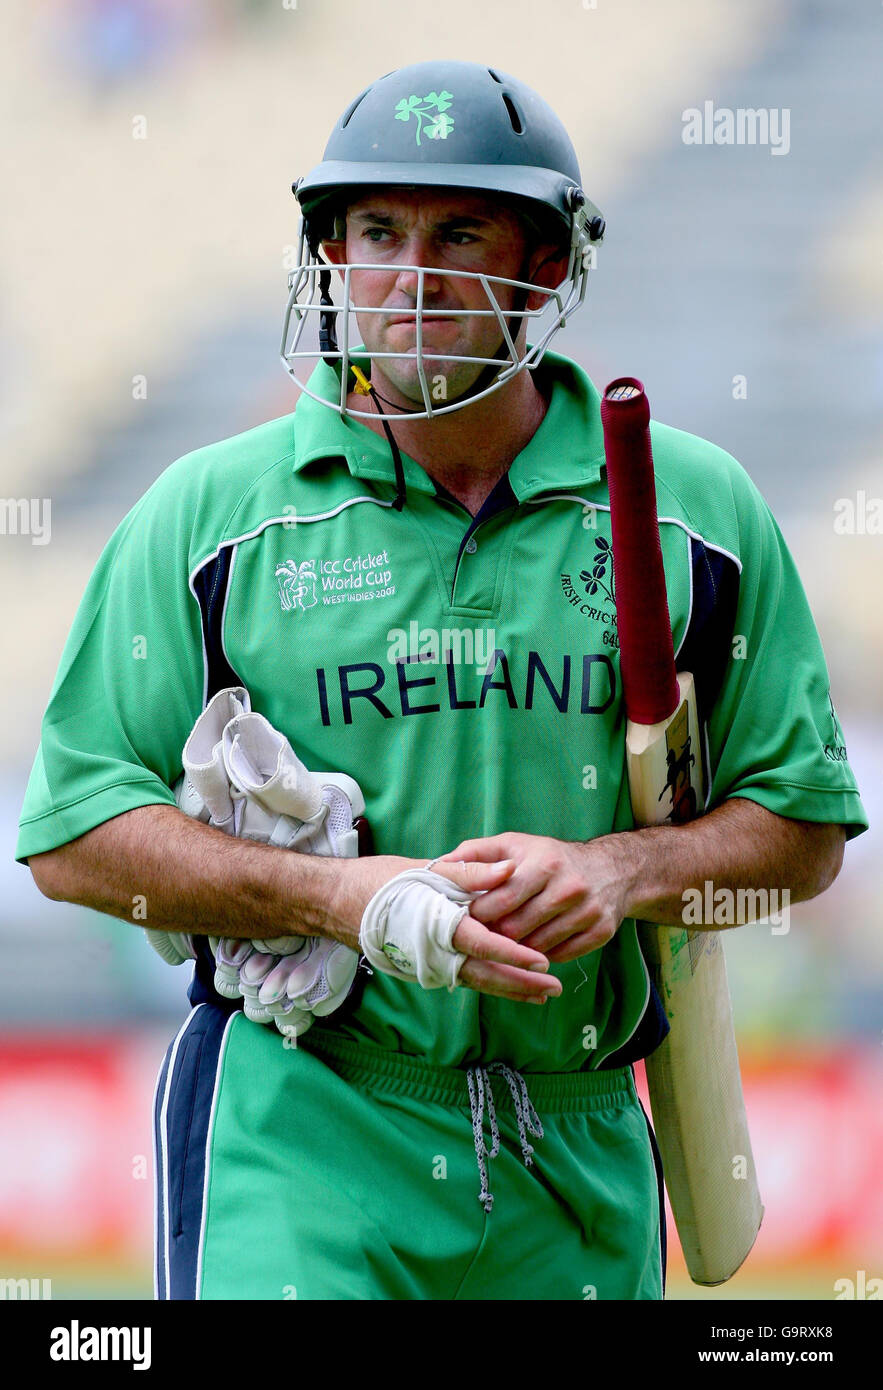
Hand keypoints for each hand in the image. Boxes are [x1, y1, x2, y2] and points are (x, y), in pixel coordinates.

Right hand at [327, 854, 561, 1004]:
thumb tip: (509, 868)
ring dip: (509, 988)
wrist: (335, 903)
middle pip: (484, 974)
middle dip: (521, 983)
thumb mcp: (424, 869)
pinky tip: (510, 983)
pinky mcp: (424, 967)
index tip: (542, 960)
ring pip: (475, 981)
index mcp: (435, 926)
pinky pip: (463, 977)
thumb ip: (469, 872)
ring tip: (541, 993)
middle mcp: (432, 953)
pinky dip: (489, 981)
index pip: (482, 944)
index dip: (513, 953)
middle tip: (553, 988)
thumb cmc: (378, 882)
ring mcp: (427, 965)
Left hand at [435, 832, 633, 963]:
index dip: (479, 914)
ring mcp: (587, 912)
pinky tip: (532, 947)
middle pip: (517, 928)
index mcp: (544, 864)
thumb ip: (476, 854)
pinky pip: (561, 956)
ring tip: (504, 942)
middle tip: (481, 937)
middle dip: (494, 935)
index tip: (464, 919)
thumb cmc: (550, 858)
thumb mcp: (515, 845)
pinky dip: (542, 956)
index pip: (502, 900)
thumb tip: (439, 863)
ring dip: (516, 949)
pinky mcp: (600, 932)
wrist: (611, 870)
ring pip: (537, 948)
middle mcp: (569, 887)